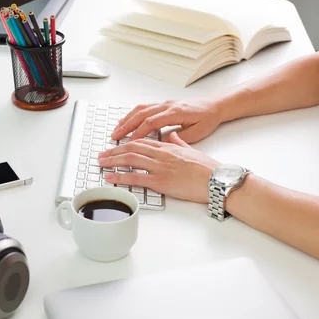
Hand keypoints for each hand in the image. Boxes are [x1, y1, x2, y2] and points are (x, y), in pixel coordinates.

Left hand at [98, 132, 219, 202]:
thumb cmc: (209, 168)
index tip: (116, 145)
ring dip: (112, 160)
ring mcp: (160, 167)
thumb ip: (179, 142)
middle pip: (132, 148)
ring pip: (130, 159)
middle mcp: (162, 154)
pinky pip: (135, 177)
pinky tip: (110, 177)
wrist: (217, 179)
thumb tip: (172, 137)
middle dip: (114, 150)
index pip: (142, 140)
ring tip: (101, 163)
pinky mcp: (161, 181)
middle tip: (102, 154)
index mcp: (169, 147)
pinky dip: (120, 176)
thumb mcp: (192, 150)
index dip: (126, 142)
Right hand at [111, 98, 222, 142]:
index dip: (139, 132)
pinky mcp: (164, 103)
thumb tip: (164, 143)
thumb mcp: (198, 132)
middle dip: (126, 126)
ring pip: (140, 109)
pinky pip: (145, 107)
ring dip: (127, 119)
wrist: (215, 105)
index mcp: (175, 112)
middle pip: (141, 114)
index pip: (152, 122)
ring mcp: (165, 103)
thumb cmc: (208, 118)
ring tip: (116, 130)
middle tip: (115, 136)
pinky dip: (133, 114)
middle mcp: (168, 105)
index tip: (129, 142)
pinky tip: (127, 121)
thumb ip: (180, 138)